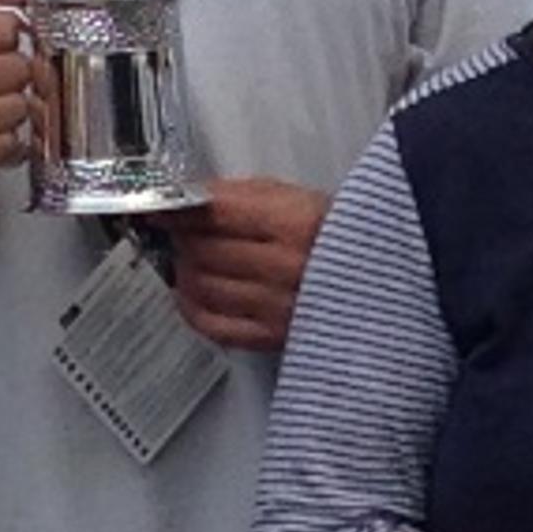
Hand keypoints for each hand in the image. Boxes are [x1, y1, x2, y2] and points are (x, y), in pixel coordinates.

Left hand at [153, 179, 327, 351]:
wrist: (374, 281)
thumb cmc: (335, 236)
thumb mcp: (295, 197)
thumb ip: (240, 195)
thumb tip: (188, 198)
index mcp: (295, 222)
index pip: (215, 213)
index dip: (177, 209)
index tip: (158, 207)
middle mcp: (286, 266)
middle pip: (203, 250)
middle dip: (182, 238)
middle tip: (181, 232)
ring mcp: (278, 305)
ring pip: (201, 286)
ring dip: (185, 270)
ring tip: (192, 259)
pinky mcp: (273, 336)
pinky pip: (212, 324)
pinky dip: (192, 306)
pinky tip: (194, 293)